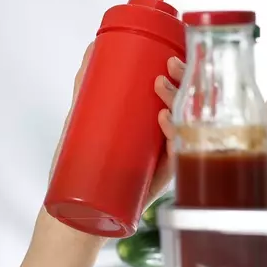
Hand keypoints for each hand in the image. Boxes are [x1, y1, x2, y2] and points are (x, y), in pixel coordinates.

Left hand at [51, 45, 184, 204]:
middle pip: (189, 108)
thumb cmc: (85, 169)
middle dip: (185, 84)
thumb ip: (86, 89)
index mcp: (154, 125)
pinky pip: (177, 159)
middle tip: (168, 68)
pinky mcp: (159, 181)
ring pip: (186, 129)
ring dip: (178, 104)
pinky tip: (164, 122)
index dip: (183, 74)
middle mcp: (165, 142)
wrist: (77, 215)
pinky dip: (174, 138)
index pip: (179, 95)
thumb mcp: (84, 122)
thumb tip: (90, 51)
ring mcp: (164, 161)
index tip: (172, 56)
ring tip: (159, 88)